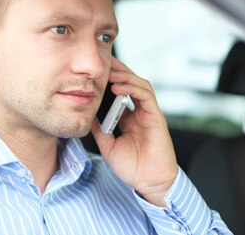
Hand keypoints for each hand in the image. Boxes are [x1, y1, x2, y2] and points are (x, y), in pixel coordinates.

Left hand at [91, 57, 177, 206]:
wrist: (150, 182)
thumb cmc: (133, 167)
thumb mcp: (108, 146)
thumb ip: (100, 130)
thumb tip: (88, 115)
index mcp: (130, 118)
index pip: (121, 92)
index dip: (111, 80)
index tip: (95, 72)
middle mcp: (140, 112)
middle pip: (131, 83)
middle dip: (118, 71)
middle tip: (102, 62)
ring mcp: (149, 113)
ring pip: (139, 85)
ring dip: (124, 76)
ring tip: (109, 72)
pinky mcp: (156, 117)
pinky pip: (146, 96)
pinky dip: (132, 88)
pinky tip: (118, 87)